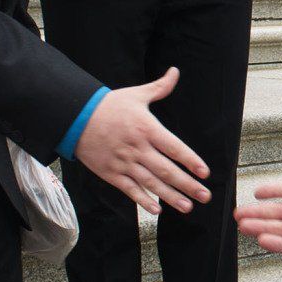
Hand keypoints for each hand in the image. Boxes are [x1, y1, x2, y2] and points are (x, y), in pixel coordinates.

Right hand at [73, 68, 210, 217]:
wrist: (76, 117)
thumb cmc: (109, 105)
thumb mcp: (136, 94)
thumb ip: (160, 87)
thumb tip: (175, 71)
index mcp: (147, 128)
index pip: (174, 148)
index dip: (190, 161)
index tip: (205, 173)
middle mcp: (137, 148)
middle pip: (166, 170)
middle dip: (187, 185)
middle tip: (205, 196)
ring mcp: (124, 162)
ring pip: (151, 183)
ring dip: (171, 197)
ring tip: (187, 207)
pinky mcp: (111, 173)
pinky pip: (130, 190)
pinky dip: (143, 200)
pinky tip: (157, 210)